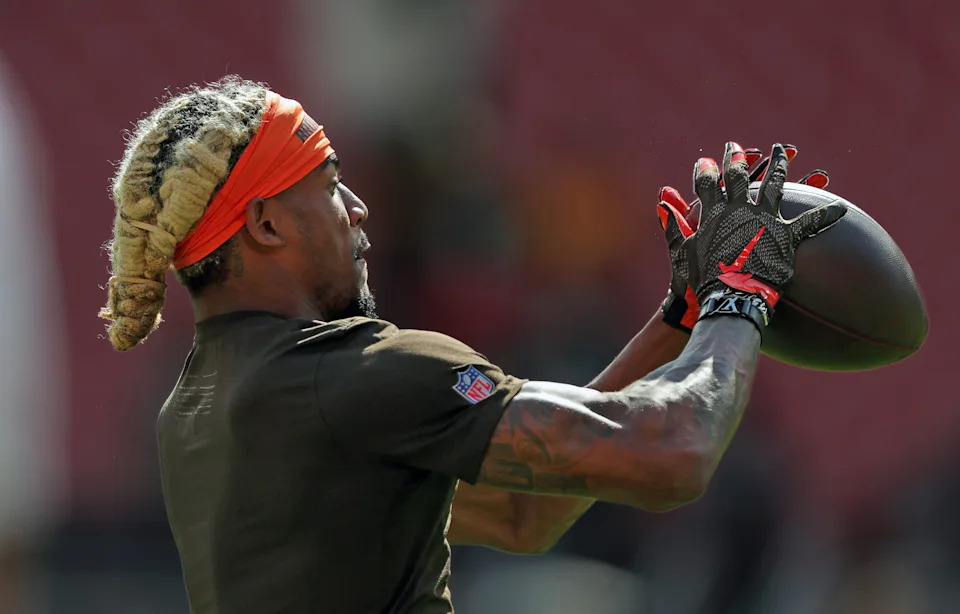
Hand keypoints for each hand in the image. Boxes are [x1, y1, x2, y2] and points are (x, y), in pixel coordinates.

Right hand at [658, 144, 829, 331]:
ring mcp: (764, 220)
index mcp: (714, 213)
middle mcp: (740, 210)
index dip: (705, 170)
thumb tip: (662, 204)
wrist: (729, 298)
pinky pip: (810, 224)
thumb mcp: (681, 252)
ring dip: (780, 164)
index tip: (704, 160)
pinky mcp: (785, 236)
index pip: (707, 183)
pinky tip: (840, 208)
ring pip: (775, 184)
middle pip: (740, 175)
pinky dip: (825, 216)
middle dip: (736, 157)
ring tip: (785, 149)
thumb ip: (674, 226)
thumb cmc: (701, 280)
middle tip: (735, 146)